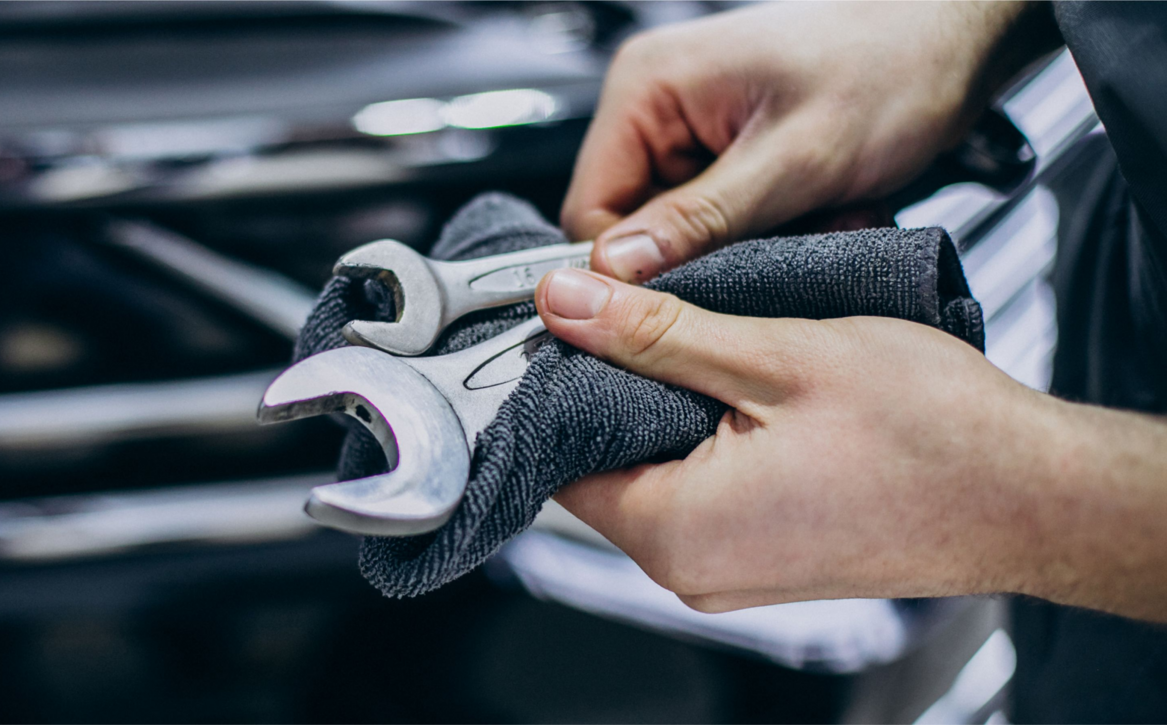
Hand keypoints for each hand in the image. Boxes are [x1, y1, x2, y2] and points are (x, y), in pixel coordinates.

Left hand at [536, 268, 1166, 620]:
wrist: (1035, 494)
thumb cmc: (933, 437)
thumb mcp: (773, 356)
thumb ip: (654, 332)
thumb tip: (565, 302)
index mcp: (674, 530)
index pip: (557, 453)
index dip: (560, 378)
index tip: (579, 320)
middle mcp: (692, 570)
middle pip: (603, 465)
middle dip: (621, 387)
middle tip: (660, 317)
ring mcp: (731, 572)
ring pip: (656, 474)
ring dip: (672, 408)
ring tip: (719, 350)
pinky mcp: (766, 558)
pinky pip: (703, 495)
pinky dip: (711, 439)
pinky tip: (750, 393)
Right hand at [565, 2, 1051, 281]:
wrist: (957, 38)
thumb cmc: (892, 65)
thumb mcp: (794, 160)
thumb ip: (701, 219)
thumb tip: (618, 269)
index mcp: (647, 88)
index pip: (590, 212)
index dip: (634, 268)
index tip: (694, 293)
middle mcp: (656, 104)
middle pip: (634, 226)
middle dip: (709, 254)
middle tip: (782, 242)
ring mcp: (690, 127)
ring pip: (681, 232)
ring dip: (747, 245)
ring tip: (812, 218)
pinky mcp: (724, 150)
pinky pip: (717, 219)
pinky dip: (769, 231)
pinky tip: (816, 210)